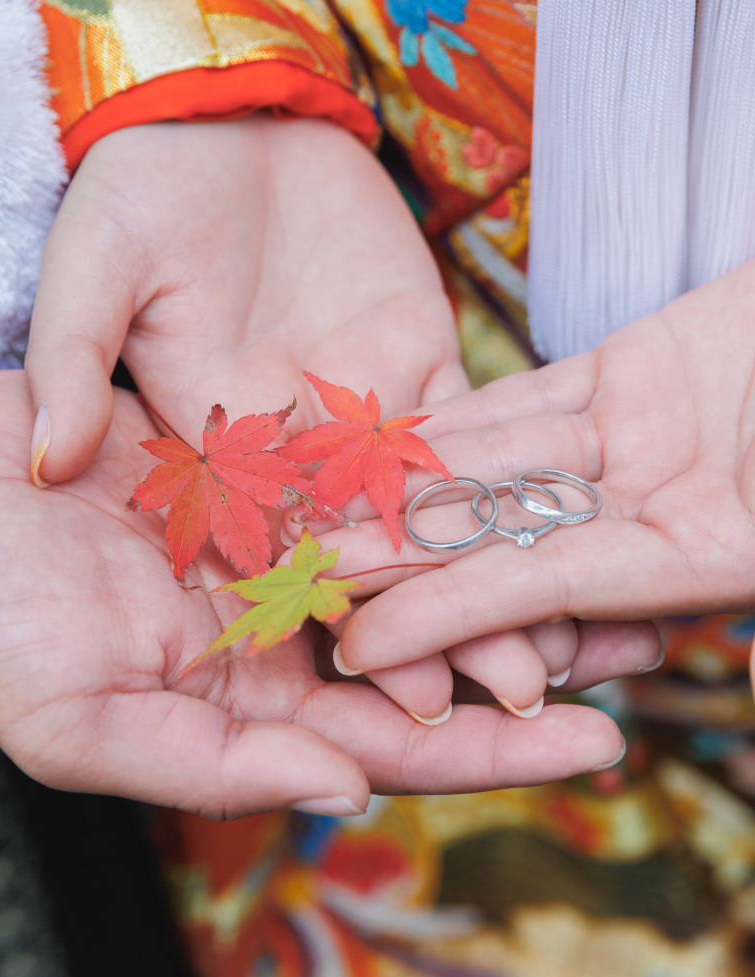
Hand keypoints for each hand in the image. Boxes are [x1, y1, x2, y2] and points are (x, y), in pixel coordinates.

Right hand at [0, 372, 628, 813]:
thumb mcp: (77, 717)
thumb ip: (206, 768)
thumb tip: (342, 796)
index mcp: (241, 709)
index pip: (389, 743)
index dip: (491, 751)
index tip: (596, 748)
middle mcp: (273, 635)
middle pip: (425, 659)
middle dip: (527, 662)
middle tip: (642, 650)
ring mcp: (276, 548)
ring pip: (412, 572)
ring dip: (498, 577)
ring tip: (600, 572)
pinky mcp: (268, 471)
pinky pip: (369, 487)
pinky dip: (435, 497)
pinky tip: (505, 490)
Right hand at [21, 113, 569, 721]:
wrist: (216, 114)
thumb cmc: (131, 188)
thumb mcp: (87, 266)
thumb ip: (70, 360)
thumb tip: (46, 456)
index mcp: (203, 461)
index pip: (274, 575)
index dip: (342, 639)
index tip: (413, 702)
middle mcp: (284, 460)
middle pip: (368, 568)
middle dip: (445, 633)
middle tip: (530, 694)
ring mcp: (353, 416)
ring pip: (427, 517)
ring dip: (494, 573)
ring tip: (575, 633)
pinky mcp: (410, 364)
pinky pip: (465, 433)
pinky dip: (512, 481)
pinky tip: (563, 522)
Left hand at [326, 263, 754, 672]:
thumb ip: (731, 552)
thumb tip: (641, 634)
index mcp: (706, 557)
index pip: (543, 594)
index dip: (446, 620)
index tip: (358, 648)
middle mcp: (660, 509)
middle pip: (505, 536)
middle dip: (399, 556)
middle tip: (304, 570)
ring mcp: (642, 437)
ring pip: (505, 461)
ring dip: (413, 479)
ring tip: (322, 501)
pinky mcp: (635, 368)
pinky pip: (531, 398)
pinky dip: (466, 413)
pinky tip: (396, 430)